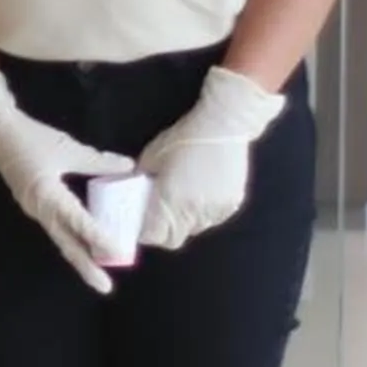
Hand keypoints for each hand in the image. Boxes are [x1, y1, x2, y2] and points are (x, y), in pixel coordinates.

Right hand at [0, 70, 137, 295]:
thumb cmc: (31, 138)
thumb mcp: (67, 148)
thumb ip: (97, 161)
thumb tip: (128, 167)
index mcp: (48, 195)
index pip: (79, 223)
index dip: (100, 238)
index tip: (118, 252)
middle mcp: (40, 210)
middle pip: (66, 244)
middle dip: (86, 267)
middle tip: (105, 287)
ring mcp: (35, 210)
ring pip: (61, 239)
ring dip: (80, 255)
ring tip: (99, 271)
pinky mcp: (35, 206)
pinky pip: (56, 229)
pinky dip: (72, 239)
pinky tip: (85, 243)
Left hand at [138, 67, 285, 251]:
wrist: (224, 127)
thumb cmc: (183, 137)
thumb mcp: (151, 157)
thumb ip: (142, 178)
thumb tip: (135, 190)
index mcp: (170, 200)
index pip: (153, 236)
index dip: (145, 232)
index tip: (140, 223)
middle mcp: (193, 212)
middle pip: (174, 239)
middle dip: (163, 231)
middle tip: (158, 215)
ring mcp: (215, 211)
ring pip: (194, 230)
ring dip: (184, 222)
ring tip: (182, 200)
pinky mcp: (232, 206)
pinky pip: (212, 220)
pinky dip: (203, 214)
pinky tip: (201, 194)